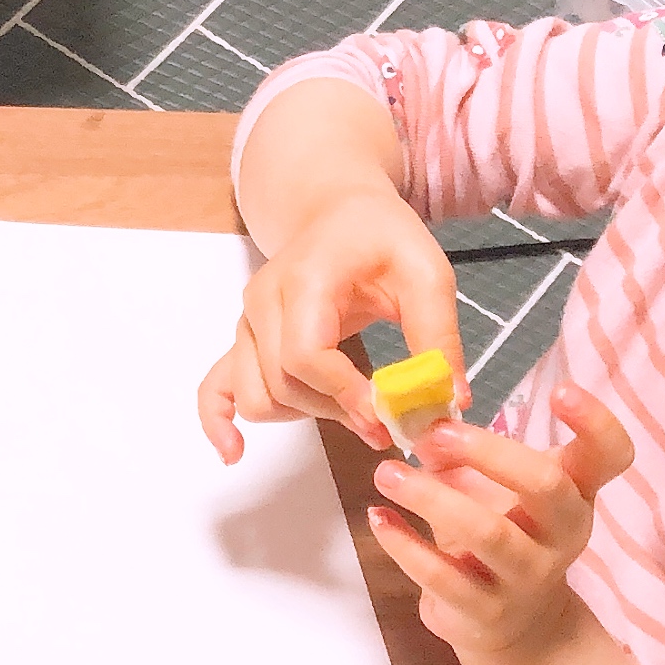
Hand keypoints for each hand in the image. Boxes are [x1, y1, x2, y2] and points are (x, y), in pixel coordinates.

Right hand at [198, 184, 460, 459]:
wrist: (338, 213)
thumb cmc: (381, 238)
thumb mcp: (426, 273)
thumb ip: (437, 335)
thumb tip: (449, 400)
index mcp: (304, 280)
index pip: (306, 354)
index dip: (344, 393)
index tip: (385, 418)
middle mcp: (262, 303)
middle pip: (283, 383)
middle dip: (336, 411)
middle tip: (387, 423)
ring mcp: (246, 324)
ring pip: (258, 396)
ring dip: (304, 416)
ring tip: (351, 413)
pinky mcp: (242, 342)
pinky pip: (215, 388)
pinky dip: (218, 421)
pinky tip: (234, 451)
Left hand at [365, 389, 634, 659]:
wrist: (518, 628)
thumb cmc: (510, 536)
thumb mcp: (501, 490)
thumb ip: (468, 454)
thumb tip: (420, 420)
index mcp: (577, 493)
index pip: (610, 455)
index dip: (595, 421)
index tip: (560, 390)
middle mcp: (564, 535)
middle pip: (545, 485)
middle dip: (487, 452)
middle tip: (432, 434)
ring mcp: (529, 577)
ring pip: (488, 532)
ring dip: (430, 496)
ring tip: (385, 473)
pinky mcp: (486, 611)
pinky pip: (442, 576)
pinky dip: (404, 544)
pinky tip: (378, 518)